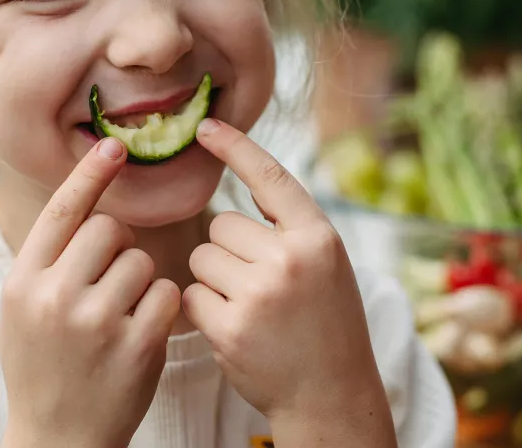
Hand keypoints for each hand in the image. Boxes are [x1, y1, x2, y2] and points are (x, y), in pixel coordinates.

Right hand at [0, 138, 181, 447]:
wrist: (57, 440)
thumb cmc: (44, 366)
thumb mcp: (23, 310)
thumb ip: (49, 261)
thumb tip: (87, 200)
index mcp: (23, 283)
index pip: (60, 213)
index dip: (89, 175)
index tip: (113, 146)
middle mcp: (55, 297)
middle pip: (110, 230)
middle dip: (117, 249)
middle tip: (107, 284)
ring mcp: (97, 323)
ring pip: (142, 261)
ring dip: (140, 282)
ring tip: (119, 318)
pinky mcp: (137, 346)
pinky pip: (167, 294)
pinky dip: (162, 308)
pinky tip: (141, 333)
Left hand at [182, 119, 394, 444]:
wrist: (330, 394)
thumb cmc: (326, 324)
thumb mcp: (326, 264)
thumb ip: (291, 226)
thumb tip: (245, 177)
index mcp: (319, 237)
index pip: (270, 176)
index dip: (236, 146)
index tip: (206, 127)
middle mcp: (291, 259)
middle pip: (221, 225)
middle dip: (229, 252)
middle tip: (261, 288)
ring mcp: (260, 294)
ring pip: (202, 258)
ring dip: (214, 280)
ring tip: (251, 309)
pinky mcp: (231, 327)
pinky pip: (191, 295)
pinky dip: (203, 310)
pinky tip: (235, 330)